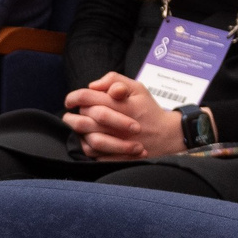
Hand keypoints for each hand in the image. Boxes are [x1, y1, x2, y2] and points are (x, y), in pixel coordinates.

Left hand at [63, 72, 184, 160]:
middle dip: (72, 116)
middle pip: (83, 119)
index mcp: (121, 104)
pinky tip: (86, 140)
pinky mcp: (118, 157)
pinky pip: (94, 154)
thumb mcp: (137, 87)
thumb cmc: (149, 109)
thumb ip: (114, 80)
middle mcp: (117, 124)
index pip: (87, 98)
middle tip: (70, 115)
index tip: (70, 101)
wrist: (167, 135)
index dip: (73, 97)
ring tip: (76, 128)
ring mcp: (118, 142)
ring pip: (86, 138)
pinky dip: (86, 147)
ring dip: (77, 133)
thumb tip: (92, 85)